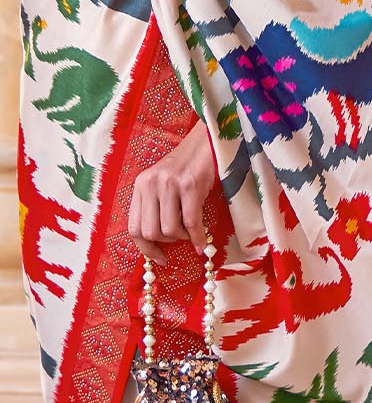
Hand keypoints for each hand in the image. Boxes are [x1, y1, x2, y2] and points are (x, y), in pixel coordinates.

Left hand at [128, 120, 216, 265]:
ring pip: (169, 230)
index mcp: (140, 186)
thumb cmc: (188, 169)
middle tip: (180, 238)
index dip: (146, 248)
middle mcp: (150, 184)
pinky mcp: (189, 186)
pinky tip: (202, 243)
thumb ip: (158, 208)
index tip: (160, 258)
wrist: (207, 144)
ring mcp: (169, 184)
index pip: (134, 227)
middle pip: (149, 232)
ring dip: (183, 237)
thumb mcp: (165, 186)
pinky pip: (190, 223)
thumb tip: (160, 241)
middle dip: (167, 242)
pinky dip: (197, 238)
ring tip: (192, 230)